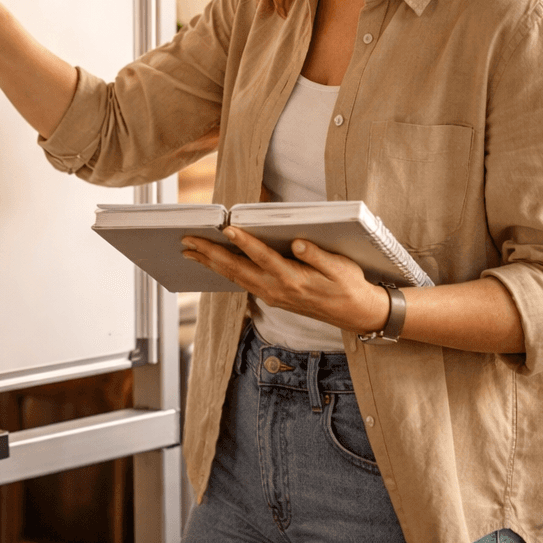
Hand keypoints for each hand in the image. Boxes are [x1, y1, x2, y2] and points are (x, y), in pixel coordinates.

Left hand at [182, 228, 390, 334]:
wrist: (355, 314)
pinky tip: (213, 262)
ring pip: (235, 277)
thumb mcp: (341, 268)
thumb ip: (318, 256)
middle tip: (188, 240)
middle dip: (211, 254)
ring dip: (211, 263)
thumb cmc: (349, 286)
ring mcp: (272, 296)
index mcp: (294, 280)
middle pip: (238, 270)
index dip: (246, 242)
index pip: (264, 258)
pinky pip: (241, 282)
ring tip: (190, 250)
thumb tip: (297, 242)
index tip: (228, 228)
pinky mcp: (271, 296)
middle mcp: (277, 290)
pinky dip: (223, 271)